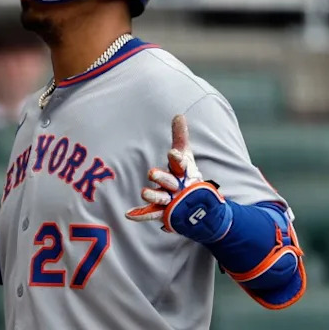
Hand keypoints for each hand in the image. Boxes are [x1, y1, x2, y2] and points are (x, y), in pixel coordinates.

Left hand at [125, 114, 231, 242]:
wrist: (200, 205)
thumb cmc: (187, 174)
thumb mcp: (186, 154)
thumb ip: (180, 137)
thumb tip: (178, 115)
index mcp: (184, 172)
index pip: (182, 164)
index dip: (177, 159)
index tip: (172, 153)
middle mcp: (179, 187)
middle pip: (170, 181)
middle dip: (162, 177)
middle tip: (151, 173)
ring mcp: (172, 201)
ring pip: (162, 198)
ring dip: (153, 196)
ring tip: (143, 192)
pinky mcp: (164, 213)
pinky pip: (151, 214)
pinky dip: (141, 215)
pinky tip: (128, 214)